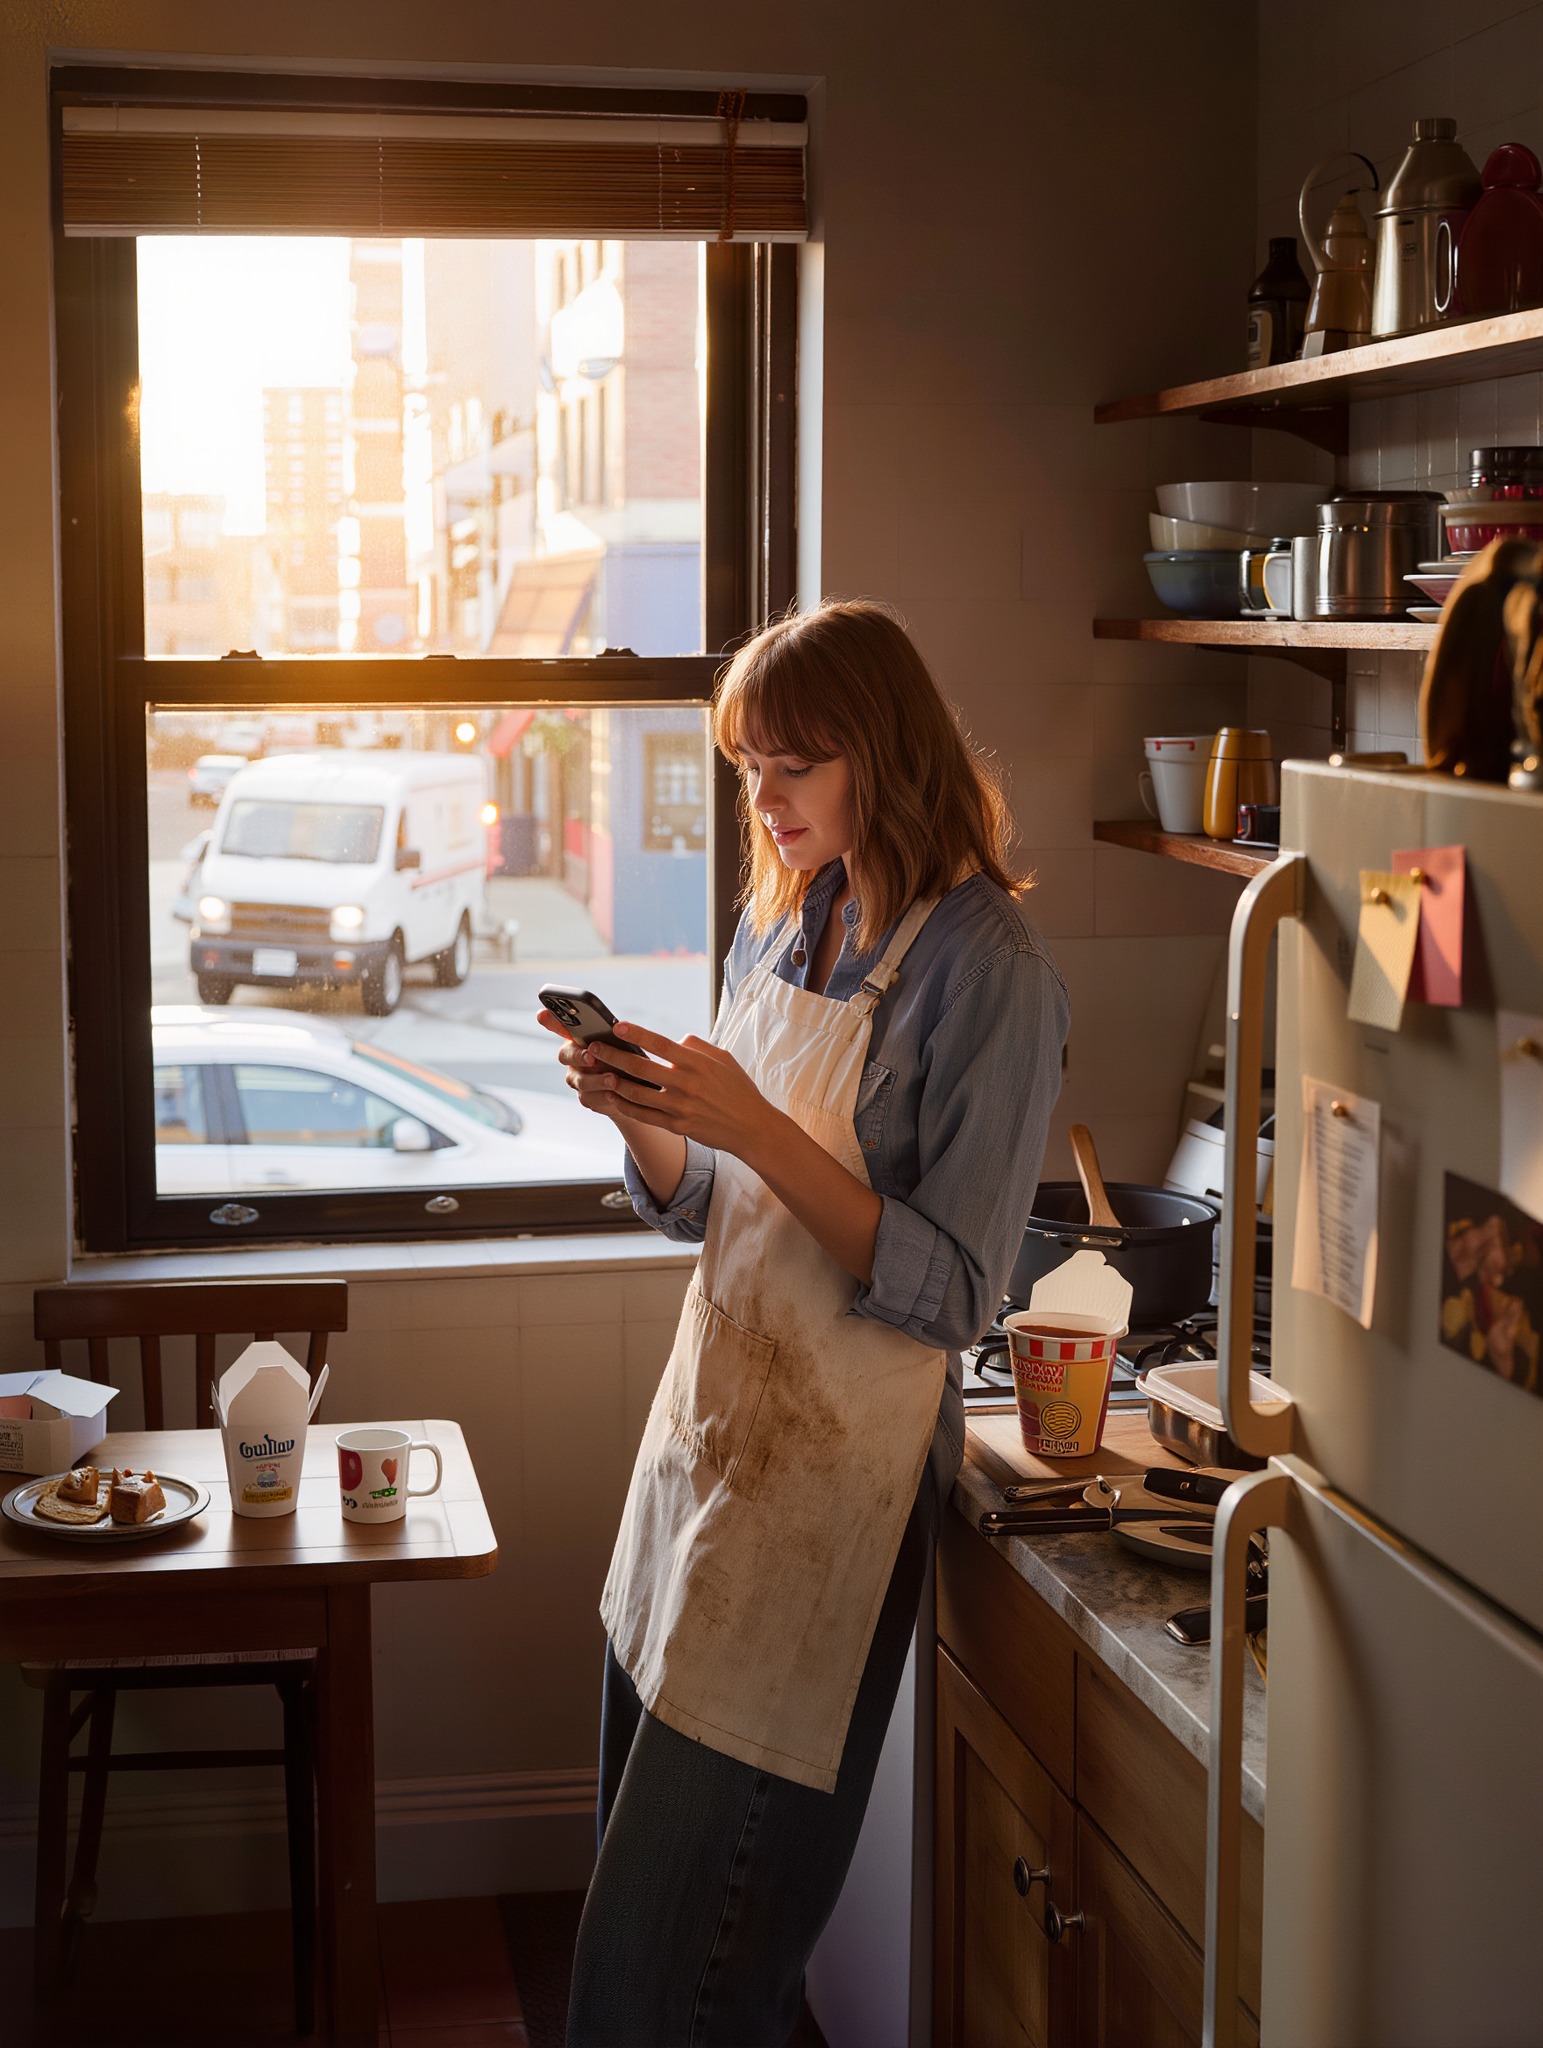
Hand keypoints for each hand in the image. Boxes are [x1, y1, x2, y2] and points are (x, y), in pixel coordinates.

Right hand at [537, 1010, 655, 1131]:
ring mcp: (578, 1078)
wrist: (640, 1086)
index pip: (560, 1026)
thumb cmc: (629, 1056)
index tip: (542, 1015)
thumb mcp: (624, 1041)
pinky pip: (590, 1098)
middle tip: (591, 1057)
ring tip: (613, 1079)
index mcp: (580, 1037)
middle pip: (565, 1055)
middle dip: (578, 1056)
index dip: (550, 1021)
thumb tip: (614, 1028)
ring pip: (580, 1080)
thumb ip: (613, 1036)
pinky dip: (603, 1097)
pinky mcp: (587, 1098)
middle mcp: (573, 1057)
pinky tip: (614, 1096)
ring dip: (596, 1080)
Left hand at [565, 1018, 782, 1163]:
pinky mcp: (678, 1126)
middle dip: (613, 1056)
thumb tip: (675, 1040)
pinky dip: (626, 1107)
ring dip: (614, 1083)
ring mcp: (681, 1107)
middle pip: (641, 1068)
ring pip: (637, 1094)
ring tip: (599, 1073)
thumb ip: (697, 1047)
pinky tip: (612, 1098)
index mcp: (698, 1063)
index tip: (616, 1026)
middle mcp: (687, 1084)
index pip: (661, 1044)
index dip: (636, 1034)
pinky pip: (644, 1116)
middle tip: (594, 1049)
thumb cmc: (739, 1089)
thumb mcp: (724, 1059)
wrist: (753, 1128)